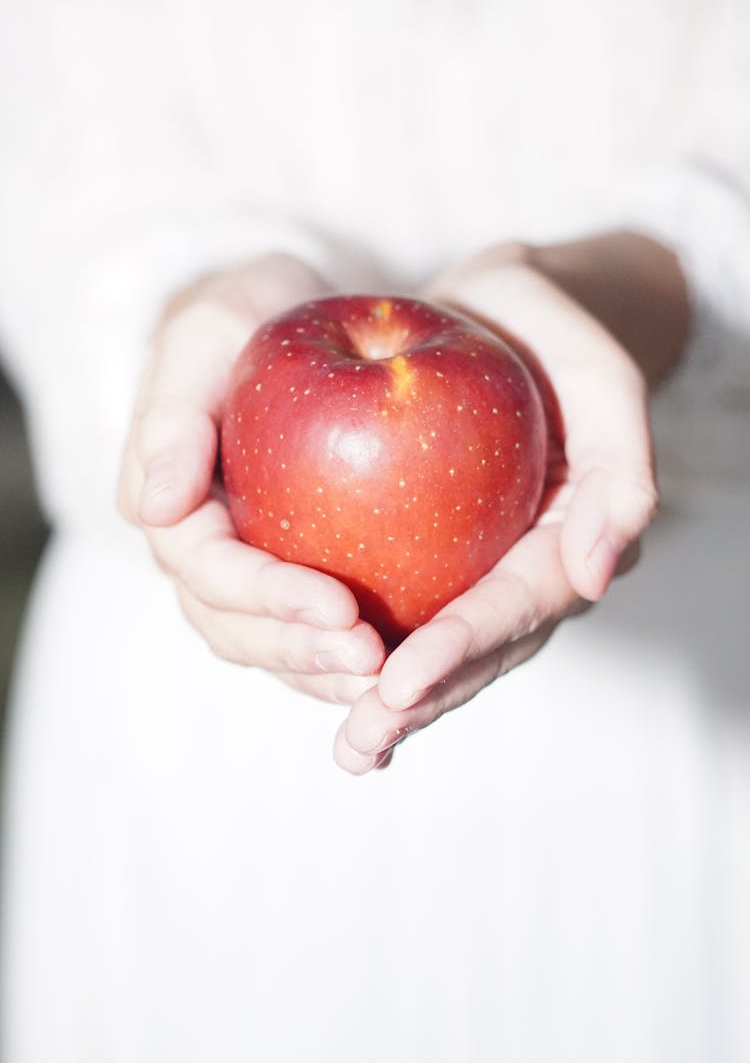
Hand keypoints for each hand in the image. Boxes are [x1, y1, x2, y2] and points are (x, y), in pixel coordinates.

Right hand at [118, 254, 385, 701]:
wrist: (287, 325)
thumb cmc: (246, 316)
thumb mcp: (208, 329)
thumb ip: (175, 409)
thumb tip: (155, 509)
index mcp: (170, 504)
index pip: (208, 570)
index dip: (268, 596)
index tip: (339, 605)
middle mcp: (200, 552)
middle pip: (237, 628)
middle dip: (302, 652)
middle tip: (373, 661)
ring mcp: (245, 572)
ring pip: (272, 647)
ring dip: (324, 673)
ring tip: (388, 685)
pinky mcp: (295, 576)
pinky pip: (314, 634)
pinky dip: (348, 659)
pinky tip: (403, 672)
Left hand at [333, 244, 657, 772]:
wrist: (499, 313)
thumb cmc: (545, 328)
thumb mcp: (597, 370)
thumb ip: (620, 467)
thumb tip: (598, 576)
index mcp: (578, 534)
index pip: (520, 601)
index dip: (463, 644)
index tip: (401, 680)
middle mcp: (535, 569)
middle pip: (484, 652)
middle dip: (423, 700)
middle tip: (363, 738)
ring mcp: (487, 573)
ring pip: (446, 654)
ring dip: (398, 707)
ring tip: (349, 749)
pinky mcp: (440, 564)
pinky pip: (407, 619)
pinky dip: (367, 659)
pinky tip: (326, 692)